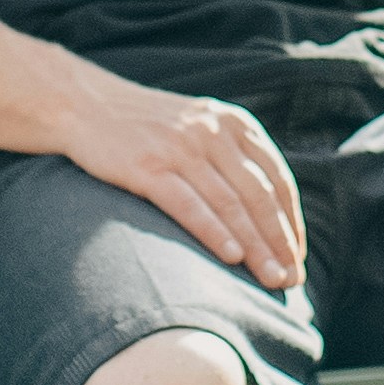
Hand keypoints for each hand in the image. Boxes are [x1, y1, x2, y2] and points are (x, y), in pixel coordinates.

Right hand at [54, 67, 305, 285]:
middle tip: (290, 280)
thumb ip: (234, 157)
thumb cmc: (149, 127)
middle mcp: (213, 133)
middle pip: (259, 195)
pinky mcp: (148, 167)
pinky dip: (214, 232)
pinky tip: (231, 257)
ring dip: (256, 246)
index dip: (291, 221)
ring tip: (271, 279)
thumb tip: (269, 214)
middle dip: (279, 242)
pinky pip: (189, 204)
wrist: (86, 104)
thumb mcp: (201, 126)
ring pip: (231, 204)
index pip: (277, 179)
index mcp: (234, 124)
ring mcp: (181, 148)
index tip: (297, 257)